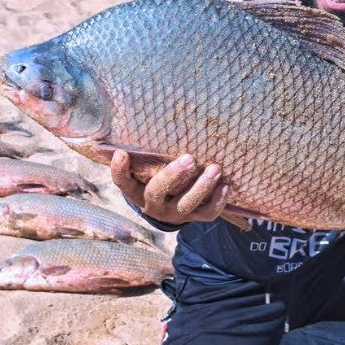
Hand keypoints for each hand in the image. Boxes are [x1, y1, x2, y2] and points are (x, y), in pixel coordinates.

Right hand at [110, 151, 227, 224]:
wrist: (169, 209)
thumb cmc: (155, 179)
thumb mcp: (144, 172)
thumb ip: (142, 157)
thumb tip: (138, 127)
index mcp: (136, 192)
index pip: (123, 184)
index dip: (119, 171)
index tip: (121, 154)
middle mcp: (153, 205)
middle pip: (156, 193)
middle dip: (172, 176)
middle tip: (189, 158)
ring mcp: (174, 214)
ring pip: (185, 204)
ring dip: (201, 187)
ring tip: (215, 168)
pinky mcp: (193, 218)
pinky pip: (206, 214)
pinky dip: (217, 201)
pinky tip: (225, 185)